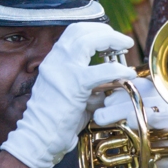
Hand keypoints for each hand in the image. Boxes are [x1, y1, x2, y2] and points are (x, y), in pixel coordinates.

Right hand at [1, 23, 135, 167]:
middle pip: (81, 29)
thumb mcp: (70, 94)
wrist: (39, 137)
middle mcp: (55, 59)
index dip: (94, 30)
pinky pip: (103, 70)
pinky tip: (128, 74)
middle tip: (121, 40)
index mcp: (52, 60)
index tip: (109, 37)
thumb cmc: (54, 121)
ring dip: (112, 40)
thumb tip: (110, 82)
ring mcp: (63, 69)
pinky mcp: (75, 84)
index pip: (73, 32)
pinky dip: (119, 70)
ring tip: (125, 46)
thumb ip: (88, 84)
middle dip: (105, 30)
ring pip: (90, 40)